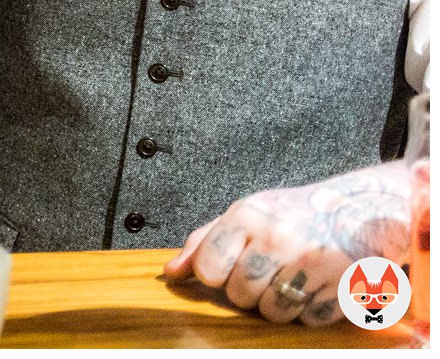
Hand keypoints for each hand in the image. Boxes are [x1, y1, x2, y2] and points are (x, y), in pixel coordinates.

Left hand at [162, 165, 412, 326]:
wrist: (359, 209)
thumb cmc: (293, 215)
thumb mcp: (245, 215)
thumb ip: (204, 243)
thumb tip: (170, 274)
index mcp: (248, 216)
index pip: (208, 268)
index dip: (215, 275)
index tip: (229, 267)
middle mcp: (279, 238)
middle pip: (240, 295)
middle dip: (250, 291)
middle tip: (268, 272)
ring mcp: (313, 264)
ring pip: (273, 313)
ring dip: (280, 304)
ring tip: (293, 278)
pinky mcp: (344, 287)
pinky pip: (310, 321)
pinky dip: (311, 311)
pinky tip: (317, 286)